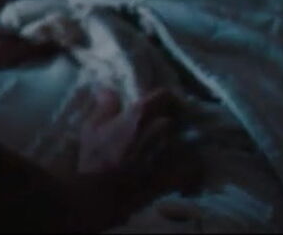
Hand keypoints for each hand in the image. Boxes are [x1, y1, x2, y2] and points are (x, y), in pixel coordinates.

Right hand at [60, 89, 202, 229]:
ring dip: (177, 143)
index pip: (164, 95)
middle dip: (168, 121)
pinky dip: (190, 167)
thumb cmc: (94, 157)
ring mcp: (171, 152)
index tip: (160, 102)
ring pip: (182, 141)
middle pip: (174, 118)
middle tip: (160, 126)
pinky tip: (183, 169)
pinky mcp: (176, 172)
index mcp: (141, 115)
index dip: (164, 97)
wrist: (103, 193)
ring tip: (168, 149)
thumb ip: (104, 107)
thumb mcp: (90, 128)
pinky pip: (192, 167)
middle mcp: (161, 129)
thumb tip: (108, 90)